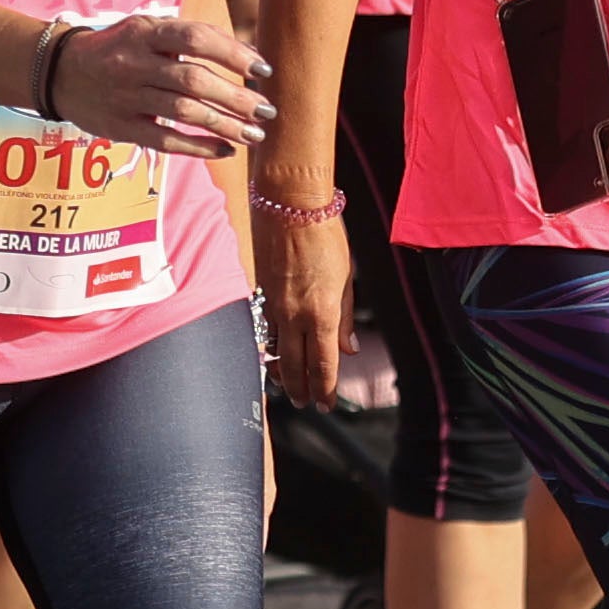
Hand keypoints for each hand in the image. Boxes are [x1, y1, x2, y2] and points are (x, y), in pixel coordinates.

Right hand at [48, 13, 270, 158]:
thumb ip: (189, 38)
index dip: (233, 53)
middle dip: (236, 98)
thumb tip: (246, 56)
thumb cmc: (119, 48)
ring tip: (255, 135)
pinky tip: (225, 151)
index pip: (196, 39)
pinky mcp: (122, 127)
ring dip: (225, 126)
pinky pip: (165, 140)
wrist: (61, 72)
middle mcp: (135, 64)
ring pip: (184, 113)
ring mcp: (127, 97)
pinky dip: (198, 147)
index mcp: (145, 33)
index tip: (262, 70)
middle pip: (194, 81)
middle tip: (267, 110)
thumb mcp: (146, 28)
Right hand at [254, 200, 351, 400]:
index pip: (323, 365)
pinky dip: (271, 347)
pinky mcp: (260, 293)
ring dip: (282, 373)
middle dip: (301, 390)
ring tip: (288, 386)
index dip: (325, 390)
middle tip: (306, 404)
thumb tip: (348, 348)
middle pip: (295, 367)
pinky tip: (275, 352)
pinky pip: (266, 330)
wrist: (289, 204)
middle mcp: (294, 315)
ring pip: (276, 352)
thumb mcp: (346, 278)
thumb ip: (346, 317)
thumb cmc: (325, 235)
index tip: (326, 404)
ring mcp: (273, 306)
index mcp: (322, 313)